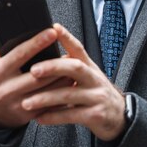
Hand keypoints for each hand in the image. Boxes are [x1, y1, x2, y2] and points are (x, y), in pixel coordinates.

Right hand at [0, 18, 70, 128]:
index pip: (19, 55)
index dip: (36, 43)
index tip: (52, 31)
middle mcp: (7, 90)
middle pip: (37, 75)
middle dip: (55, 63)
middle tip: (71, 51)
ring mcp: (19, 104)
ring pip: (47, 91)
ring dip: (63, 78)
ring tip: (75, 65)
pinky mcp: (30, 115)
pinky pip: (50, 104)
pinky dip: (62, 93)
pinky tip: (72, 82)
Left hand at [21, 24, 126, 140]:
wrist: (119, 115)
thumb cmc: (95, 92)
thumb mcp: (87, 76)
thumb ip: (70, 66)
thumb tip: (44, 53)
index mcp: (89, 67)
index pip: (78, 48)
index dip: (67, 37)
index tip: (53, 28)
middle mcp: (94, 78)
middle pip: (74, 67)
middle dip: (52, 67)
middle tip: (33, 70)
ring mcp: (96, 97)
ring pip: (68, 94)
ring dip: (45, 98)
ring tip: (26, 102)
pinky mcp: (95, 115)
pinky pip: (71, 115)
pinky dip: (53, 117)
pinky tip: (39, 118)